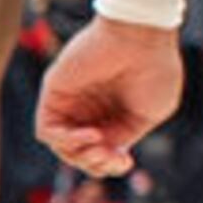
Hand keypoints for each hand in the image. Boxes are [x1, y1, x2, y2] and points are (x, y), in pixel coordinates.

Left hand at [37, 18, 186, 175]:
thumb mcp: (149, 114)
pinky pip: (46, 131)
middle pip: (79, 154)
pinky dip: (65, 141)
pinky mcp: (54, 94)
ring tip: (100, 145)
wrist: (142, 37)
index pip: (102, 153)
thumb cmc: (155, 69)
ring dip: (80, 156)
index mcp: (114, 114)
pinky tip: (90, 135)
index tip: (126, 161)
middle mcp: (90, 109)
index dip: (111, 166)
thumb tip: (108, 150)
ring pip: (61, 147)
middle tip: (111, 157)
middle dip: (95, 164)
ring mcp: (71, 102)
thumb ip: (126, 136)